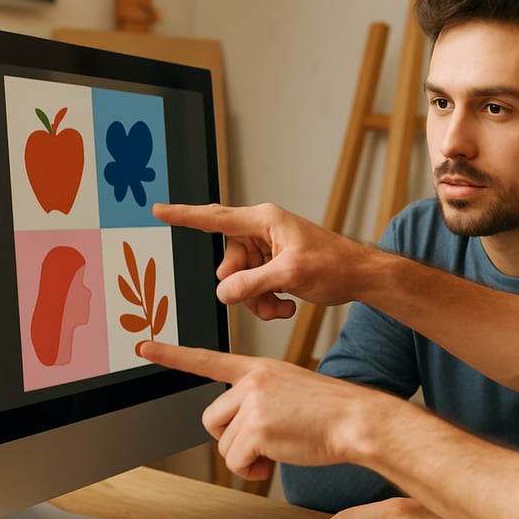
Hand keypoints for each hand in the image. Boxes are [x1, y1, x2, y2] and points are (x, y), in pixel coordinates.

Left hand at [138, 340, 399, 479]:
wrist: (355, 419)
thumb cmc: (328, 410)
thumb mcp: (289, 389)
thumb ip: (257, 399)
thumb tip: (236, 431)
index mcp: (258, 368)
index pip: (207, 359)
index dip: (172, 355)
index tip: (144, 346)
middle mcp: (251, 382)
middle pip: (212, 420)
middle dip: (232, 438)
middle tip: (262, 441)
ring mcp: (254, 403)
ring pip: (225, 445)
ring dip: (247, 456)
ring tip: (277, 447)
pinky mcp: (258, 428)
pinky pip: (238, 461)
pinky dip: (254, 469)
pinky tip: (277, 457)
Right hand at [152, 202, 369, 319]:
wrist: (359, 277)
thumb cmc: (335, 264)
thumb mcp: (290, 274)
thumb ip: (252, 283)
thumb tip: (222, 292)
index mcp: (264, 220)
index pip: (215, 218)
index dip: (184, 216)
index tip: (159, 211)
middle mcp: (263, 231)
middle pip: (229, 262)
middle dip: (242, 286)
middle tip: (263, 296)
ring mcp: (269, 250)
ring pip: (241, 279)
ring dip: (257, 299)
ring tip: (281, 307)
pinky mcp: (275, 266)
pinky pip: (255, 286)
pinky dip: (267, 301)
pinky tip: (287, 305)